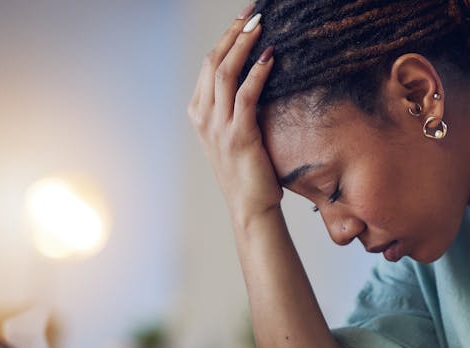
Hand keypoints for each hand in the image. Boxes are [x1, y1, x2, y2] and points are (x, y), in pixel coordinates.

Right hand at [187, 8, 280, 225]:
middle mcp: (204, 118)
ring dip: (244, 44)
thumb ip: (233, 110)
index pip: (208, 66)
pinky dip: (258, 71)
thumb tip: (252, 82)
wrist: (250, 207)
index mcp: (199, 115)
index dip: (225, 39)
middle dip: (233, 32)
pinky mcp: (239, 136)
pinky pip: (246, 94)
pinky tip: (271, 56)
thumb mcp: (232, 137)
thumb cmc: (247, 174)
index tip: (243, 20)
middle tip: (253, 12)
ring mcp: (218, 127)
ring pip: (226, 73)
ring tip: (261, 24)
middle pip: (213, 62)